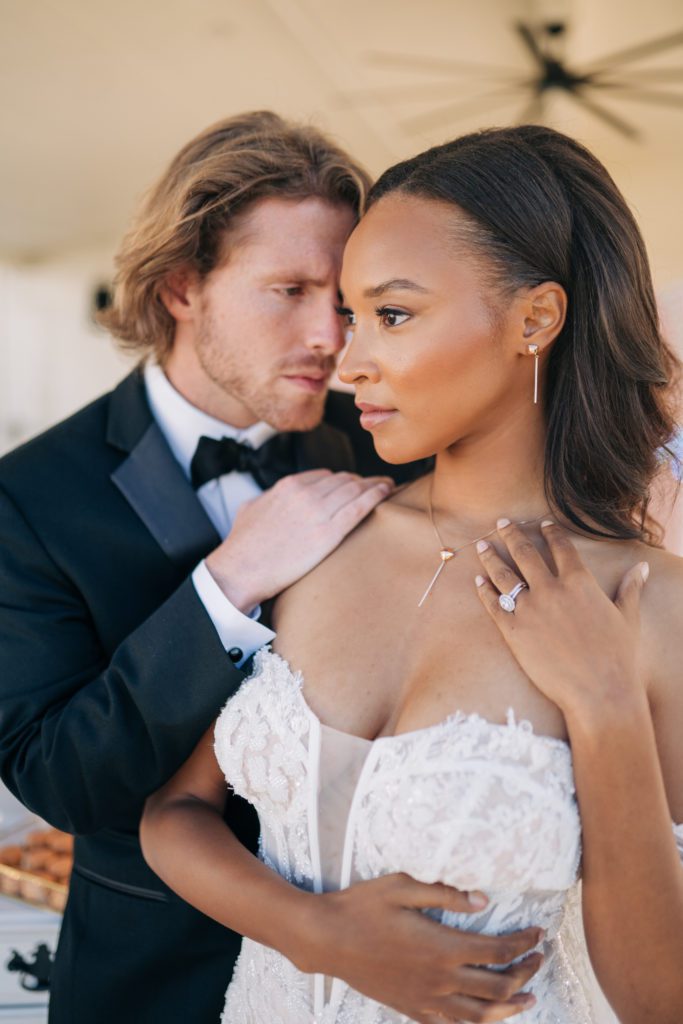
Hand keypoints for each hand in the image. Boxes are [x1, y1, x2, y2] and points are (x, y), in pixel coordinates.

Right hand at [205, 470, 393, 610]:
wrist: (240, 570)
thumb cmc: (243, 545)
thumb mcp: (252, 507)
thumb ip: (271, 496)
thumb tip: (278, 497)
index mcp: (288, 485)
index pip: (325, 476)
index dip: (342, 481)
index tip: (352, 486)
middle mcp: (305, 493)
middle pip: (344, 480)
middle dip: (361, 482)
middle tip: (376, 485)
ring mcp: (318, 512)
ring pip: (355, 489)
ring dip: (374, 485)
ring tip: (388, 485)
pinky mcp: (328, 534)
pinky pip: (360, 507)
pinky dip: (377, 495)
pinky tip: (387, 491)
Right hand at [293, 874, 542, 1022]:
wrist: (326, 939)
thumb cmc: (362, 906)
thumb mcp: (402, 886)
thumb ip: (445, 893)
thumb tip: (483, 900)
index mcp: (442, 947)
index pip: (498, 952)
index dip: (524, 944)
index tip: (538, 932)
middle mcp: (439, 979)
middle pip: (498, 987)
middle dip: (525, 974)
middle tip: (538, 959)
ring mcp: (425, 999)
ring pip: (480, 1016)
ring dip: (510, 1008)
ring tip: (528, 1000)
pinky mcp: (410, 1008)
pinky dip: (473, 1023)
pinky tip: (482, 1016)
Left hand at [474, 519, 648, 717]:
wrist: (598, 692)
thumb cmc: (617, 657)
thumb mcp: (627, 617)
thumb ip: (630, 589)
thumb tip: (643, 568)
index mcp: (579, 582)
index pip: (560, 547)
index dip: (549, 532)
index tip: (541, 523)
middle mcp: (551, 589)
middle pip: (524, 553)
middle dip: (510, 535)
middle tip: (499, 523)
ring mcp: (529, 609)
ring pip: (503, 575)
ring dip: (491, 559)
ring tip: (482, 547)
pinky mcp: (513, 631)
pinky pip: (493, 605)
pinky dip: (484, 591)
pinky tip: (477, 582)